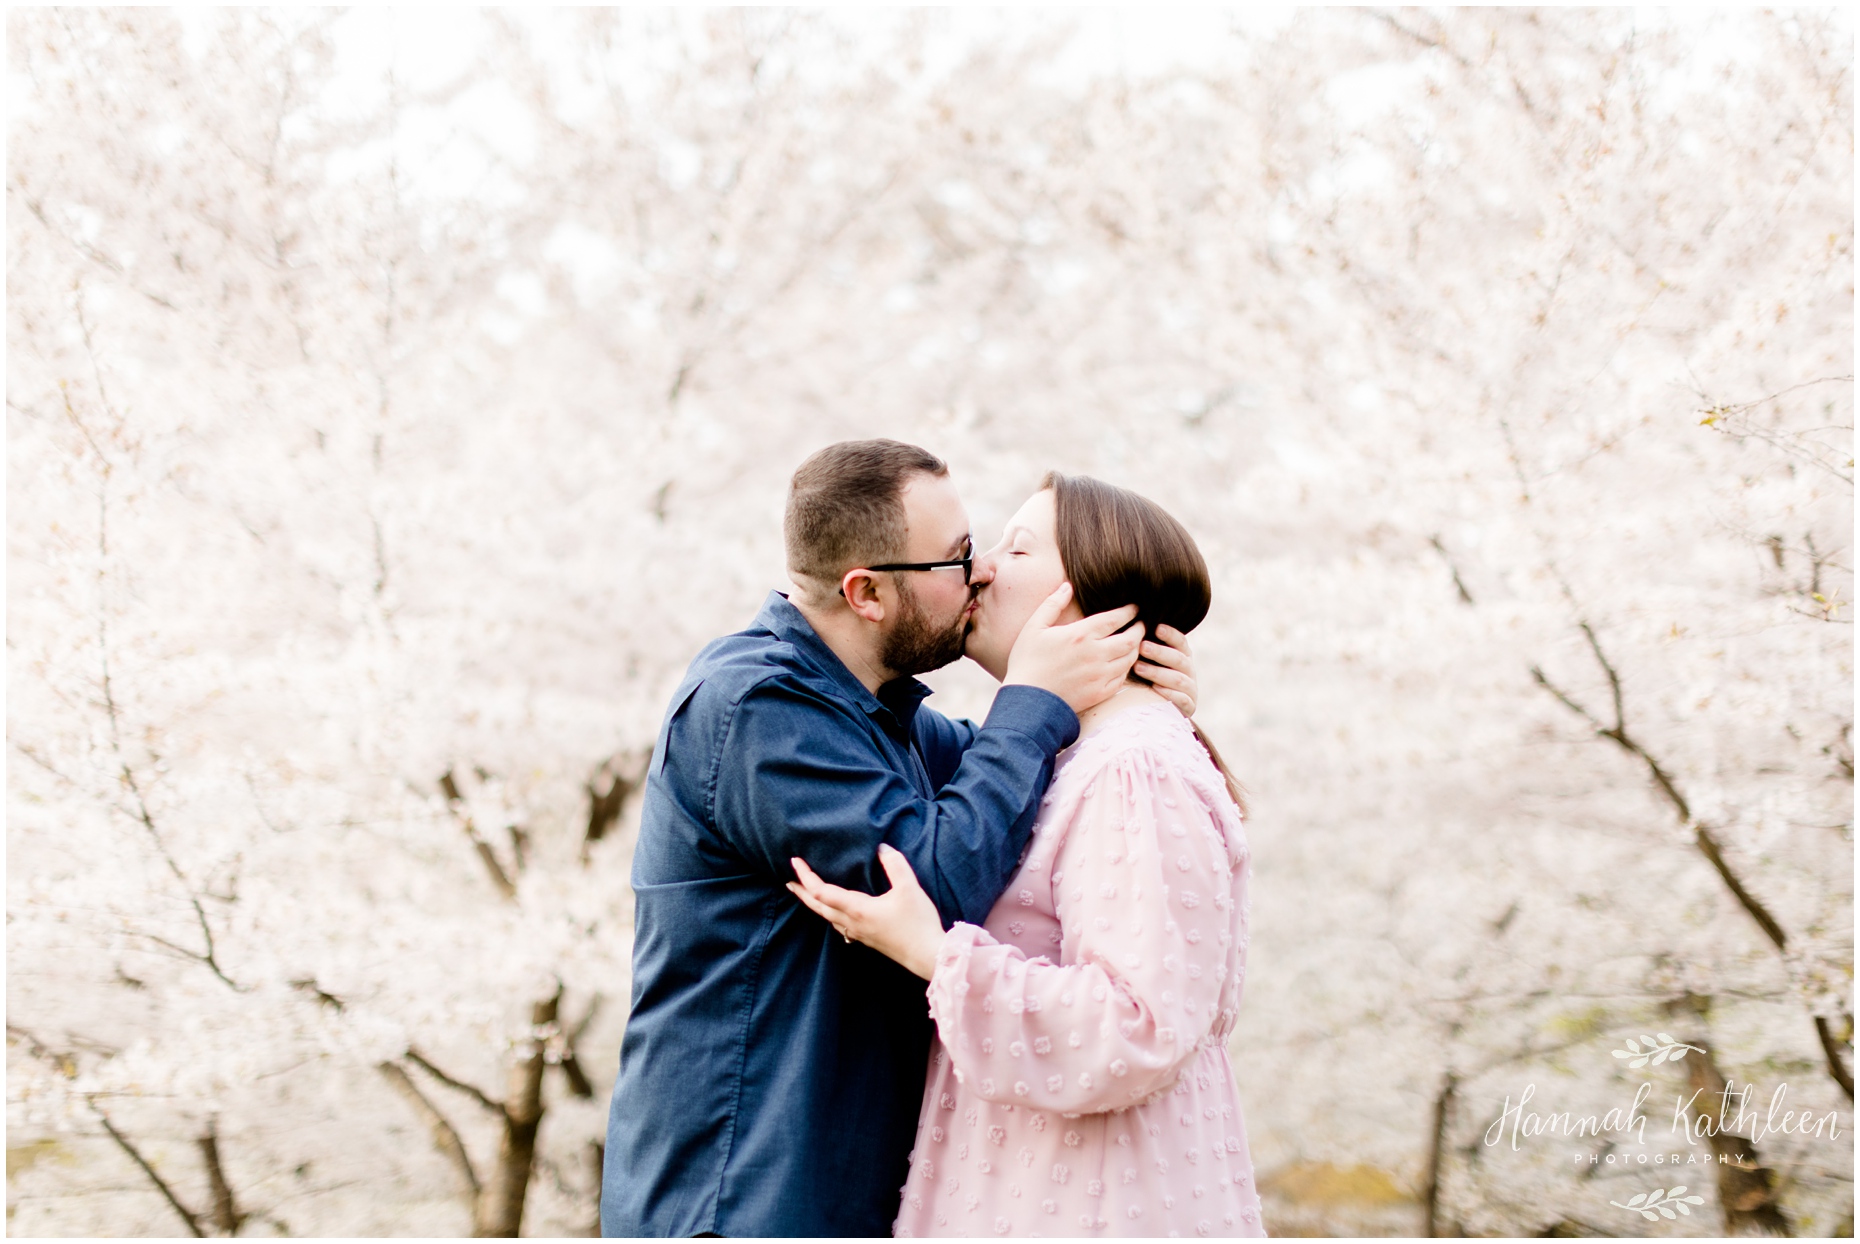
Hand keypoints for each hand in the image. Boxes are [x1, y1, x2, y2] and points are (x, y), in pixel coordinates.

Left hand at [788, 845, 945, 979]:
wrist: (928, 956)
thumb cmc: (918, 923)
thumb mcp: (909, 889)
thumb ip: (895, 864)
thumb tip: (881, 848)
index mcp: (857, 909)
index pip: (821, 892)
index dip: (806, 876)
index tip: (795, 862)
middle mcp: (852, 923)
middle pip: (818, 907)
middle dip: (802, 892)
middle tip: (789, 880)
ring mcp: (858, 934)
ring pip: (827, 918)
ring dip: (814, 904)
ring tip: (808, 893)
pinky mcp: (866, 939)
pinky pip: (839, 926)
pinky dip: (830, 914)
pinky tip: (835, 913)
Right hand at [1003, 584, 1141, 714]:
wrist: (1027, 702)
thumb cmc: (1027, 662)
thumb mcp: (1034, 627)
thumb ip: (1052, 604)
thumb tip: (1067, 586)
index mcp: (1081, 635)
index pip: (1115, 618)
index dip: (1129, 611)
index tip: (1134, 607)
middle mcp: (1095, 654)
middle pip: (1130, 638)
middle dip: (1139, 628)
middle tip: (1141, 623)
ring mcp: (1100, 676)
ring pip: (1130, 658)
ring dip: (1135, 648)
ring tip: (1134, 642)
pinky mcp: (1099, 693)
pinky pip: (1122, 678)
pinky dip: (1127, 668)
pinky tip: (1123, 663)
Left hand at [1135, 623, 1197, 716]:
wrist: (1160, 711)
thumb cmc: (1149, 681)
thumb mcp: (1150, 663)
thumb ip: (1145, 649)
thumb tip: (1130, 631)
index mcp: (1183, 657)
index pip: (1180, 642)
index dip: (1170, 634)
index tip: (1156, 628)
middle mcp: (1189, 671)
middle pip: (1178, 659)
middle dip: (1159, 652)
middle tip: (1141, 647)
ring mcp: (1190, 689)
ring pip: (1178, 679)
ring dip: (1158, 672)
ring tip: (1138, 668)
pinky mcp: (1189, 707)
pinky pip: (1182, 699)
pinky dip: (1169, 693)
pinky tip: (1154, 688)